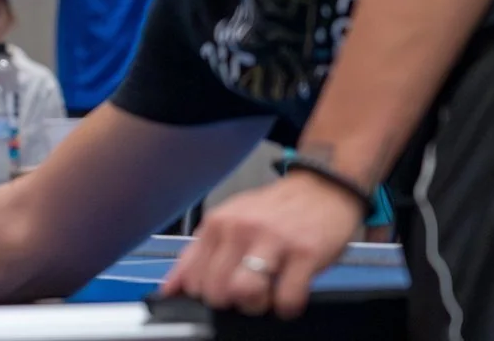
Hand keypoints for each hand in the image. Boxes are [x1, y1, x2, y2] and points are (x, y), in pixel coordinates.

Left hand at [158, 172, 363, 318]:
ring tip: (267, 293)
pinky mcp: (305, 253)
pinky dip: (287, 306)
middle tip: (247, 291)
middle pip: (217, 291)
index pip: (192, 279)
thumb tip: (170, 289)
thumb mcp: (229, 221)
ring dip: (256, 305)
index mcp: (218, 223)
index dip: (206, 294)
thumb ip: (198, 254)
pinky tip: (290, 291)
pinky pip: (286, 299)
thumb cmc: (275, 211)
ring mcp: (274, 240)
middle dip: (232, 303)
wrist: (322, 188)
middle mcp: (242, 229)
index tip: (221, 290)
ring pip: (246, 294)